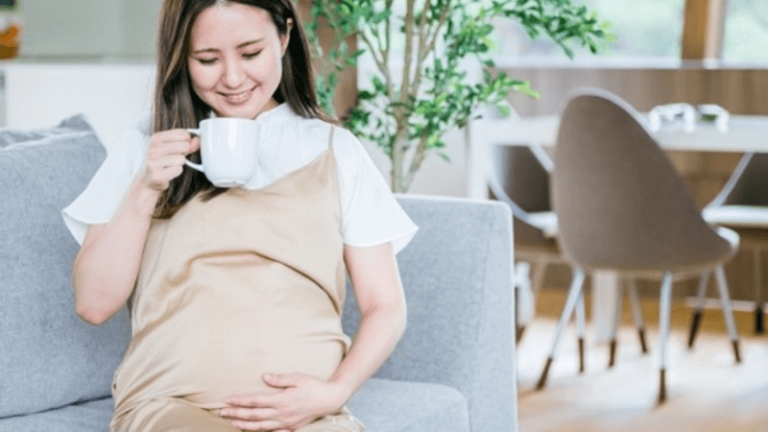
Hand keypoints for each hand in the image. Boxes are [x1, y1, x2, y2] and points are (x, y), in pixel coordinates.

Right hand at [140, 129, 199, 192]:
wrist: (147, 180)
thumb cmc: (162, 161)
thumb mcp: (173, 148)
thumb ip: (186, 143)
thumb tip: (197, 141)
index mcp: (156, 138)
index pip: (182, 133)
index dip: (187, 141)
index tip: (181, 146)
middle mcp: (153, 148)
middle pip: (184, 146)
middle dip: (184, 153)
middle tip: (174, 158)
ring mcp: (153, 162)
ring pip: (182, 159)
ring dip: (179, 164)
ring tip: (169, 166)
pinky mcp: (157, 175)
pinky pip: (178, 169)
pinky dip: (176, 172)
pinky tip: (167, 173)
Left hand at [219, 372, 347, 430]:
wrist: (330, 399)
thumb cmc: (314, 385)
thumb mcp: (297, 377)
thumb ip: (279, 379)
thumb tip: (263, 376)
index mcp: (281, 400)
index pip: (255, 401)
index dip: (239, 401)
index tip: (226, 400)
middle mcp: (281, 414)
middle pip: (253, 416)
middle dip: (236, 414)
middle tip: (221, 412)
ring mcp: (285, 423)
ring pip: (260, 427)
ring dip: (243, 425)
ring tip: (231, 422)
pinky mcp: (291, 427)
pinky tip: (251, 431)